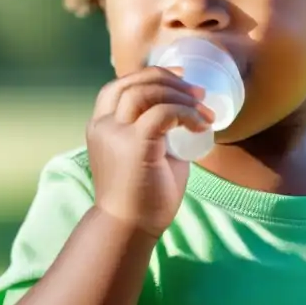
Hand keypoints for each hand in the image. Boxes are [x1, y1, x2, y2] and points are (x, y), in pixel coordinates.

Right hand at [86, 66, 212, 237]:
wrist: (130, 229)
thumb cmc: (143, 196)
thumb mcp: (147, 154)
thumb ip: (157, 132)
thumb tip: (186, 115)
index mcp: (102, 126)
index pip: (120, 86)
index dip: (150, 75)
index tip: (180, 77)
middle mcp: (103, 126)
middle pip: (133, 83)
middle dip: (169, 80)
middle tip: (199, 92)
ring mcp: (116, 135)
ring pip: (145, 92)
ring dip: (179, 95)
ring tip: (203, 109)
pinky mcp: (134, 146)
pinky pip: (162, 113)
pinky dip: (185, 113)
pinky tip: (201, 126)